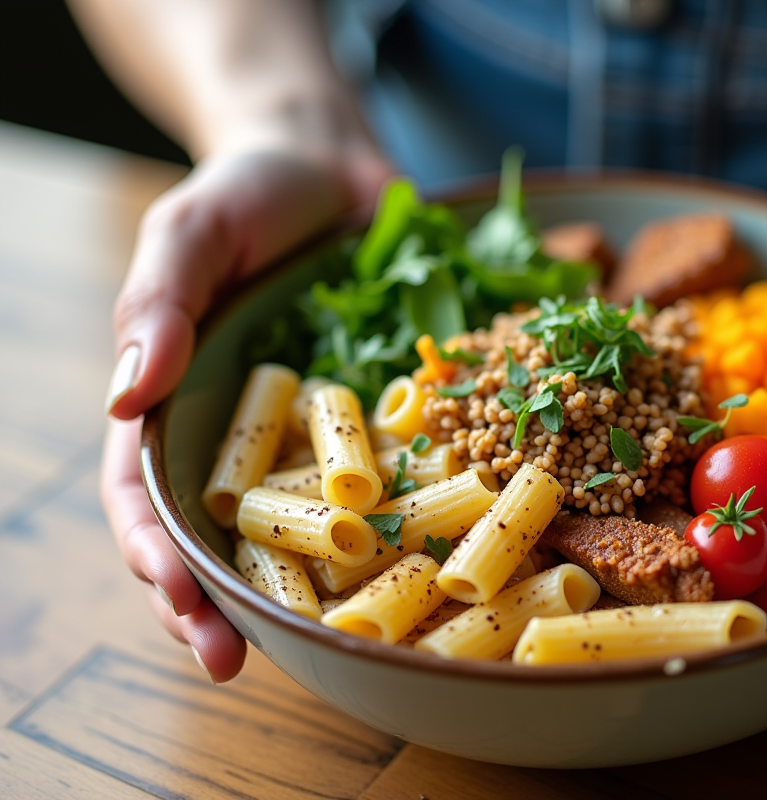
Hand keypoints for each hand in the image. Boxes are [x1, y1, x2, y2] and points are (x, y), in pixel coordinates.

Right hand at [103, 142, 392, 680]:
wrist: (333, 167)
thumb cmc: (244, 194)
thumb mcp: (190, 234)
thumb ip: (157, 304)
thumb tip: (125, 395)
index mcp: (178, 409)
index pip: (150, 504)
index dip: (157, 562)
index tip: (182, 607)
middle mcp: (247, 440)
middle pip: (225, 542)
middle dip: (226, 606)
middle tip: (240, 662)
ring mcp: (320, 437)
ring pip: (312, 532)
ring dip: (318, 591)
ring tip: (337, 643)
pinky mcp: (386, 420)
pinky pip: (395, 480)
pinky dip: (407, 525)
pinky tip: (433, 563)